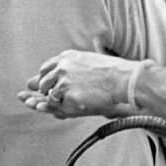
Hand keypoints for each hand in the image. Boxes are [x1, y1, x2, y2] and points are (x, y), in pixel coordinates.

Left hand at [17, 50, 144, 117]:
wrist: (124, 79)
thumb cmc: (112, 72)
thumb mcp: (88, 60)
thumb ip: (71, 66)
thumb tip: (58, 73)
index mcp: (66, 57)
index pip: (45, 69)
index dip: (48, 80)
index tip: (54, 86)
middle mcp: (61, 67)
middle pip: (42, 83)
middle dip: (48, 92)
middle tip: (65, 97)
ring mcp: (63, 81)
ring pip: (48, 95)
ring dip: (57, 101)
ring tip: (75, 100)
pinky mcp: (68, 94)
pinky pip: (56, 104)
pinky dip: (63, 107)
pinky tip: (77, 104)